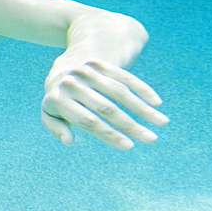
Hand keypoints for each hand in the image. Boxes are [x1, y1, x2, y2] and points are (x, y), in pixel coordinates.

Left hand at [40, 60, 167, 149]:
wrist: (62, 68)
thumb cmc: (59, 100)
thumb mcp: (49, 114)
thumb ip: (56, 128)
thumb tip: (71, 141)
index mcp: (58, 99)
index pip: (88, 120)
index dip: (109, 134)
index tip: (129, 146)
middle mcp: (73, 83)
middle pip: (107, 108)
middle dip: (131, 126)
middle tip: (151, 139)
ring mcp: (87, 71)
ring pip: (120, 92)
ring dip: (143, 109)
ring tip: (162, 123)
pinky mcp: (100, 63)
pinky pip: (124, 76)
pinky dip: (142, 90)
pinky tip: (156, 104)